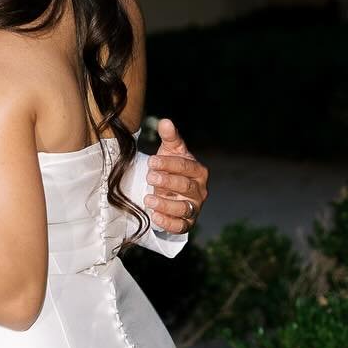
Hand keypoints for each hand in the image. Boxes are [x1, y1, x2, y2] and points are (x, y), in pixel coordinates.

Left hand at [144, 118, 207, 234]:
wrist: (170, 189)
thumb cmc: (171, 167)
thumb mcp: (170, 150)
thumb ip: (170, 137)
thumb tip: (165, 121)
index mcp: (198, 171)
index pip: (185, 167)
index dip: (168, 164)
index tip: (151, 161)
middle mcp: (200, 190)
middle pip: (185, 187)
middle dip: (167, 182)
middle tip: (149, 177)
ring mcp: (194, 208)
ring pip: (183, 208)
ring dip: (166, 204)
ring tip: (148, 199)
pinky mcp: (187, 223)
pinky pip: (181, 226)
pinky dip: (168, 223)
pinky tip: (154, 217)